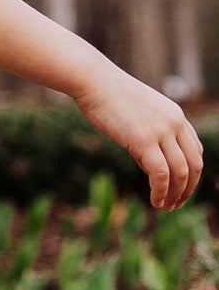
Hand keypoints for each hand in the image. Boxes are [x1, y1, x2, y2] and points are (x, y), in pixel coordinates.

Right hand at [74, 66, 203, 209]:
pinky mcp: (144, 140)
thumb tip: (149, 163)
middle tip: (176, 204)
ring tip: (166, 207)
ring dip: (176, 194)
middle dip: (187, 189)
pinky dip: (161, 191)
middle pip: (194, 164)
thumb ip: (149, 137)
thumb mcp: (138, 115)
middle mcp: (175, 123)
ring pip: (181, 172)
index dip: (191, 174)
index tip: (179, 189)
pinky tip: (155, 201)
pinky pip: (160, 173)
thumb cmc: (109, 98)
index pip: (195, 151)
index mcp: (176, 116)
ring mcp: (161, 131)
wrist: (95, 82)